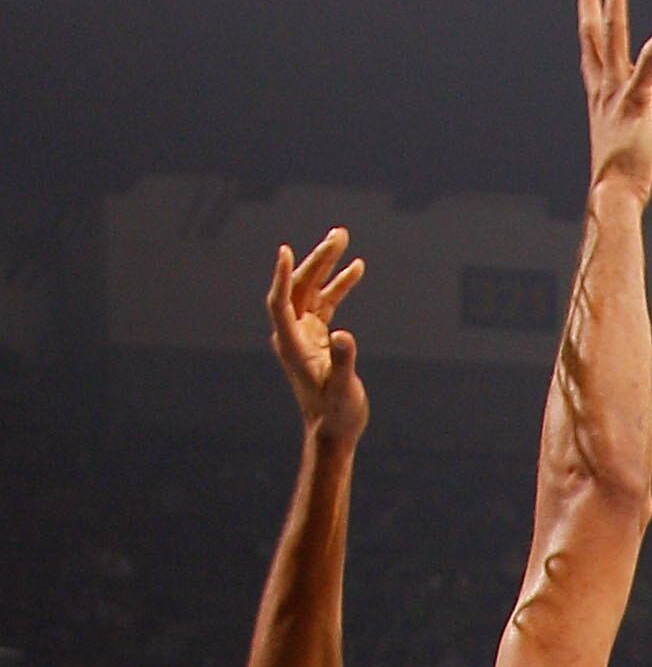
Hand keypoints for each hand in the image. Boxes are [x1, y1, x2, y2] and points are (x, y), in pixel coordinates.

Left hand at [267, 228, 367, 441]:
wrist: (334, 431)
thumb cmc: (336, 415)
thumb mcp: (343, 390)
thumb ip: (343, 361)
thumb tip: (344, 336)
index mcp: (292, 345)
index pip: (281, 303)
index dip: (283, 277)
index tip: (286, 251)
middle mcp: (294, 335)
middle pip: (300, 288)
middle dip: (318, 260)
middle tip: (339, 235)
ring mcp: (305, 333)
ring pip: (312, 290)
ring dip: (328, 266)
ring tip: (344, 239)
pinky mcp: (318, 337)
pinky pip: (326, 303)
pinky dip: (339, 285)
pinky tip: (356, 268)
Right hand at [574, 0, 651, 204]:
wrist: (611, 198)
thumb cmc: (617, 187)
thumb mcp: (619, 155)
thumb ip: (623, 140)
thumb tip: (623, 151)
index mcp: (599, 98)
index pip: (590, 51)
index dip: (587, 21)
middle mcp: (603, 89)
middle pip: (592, 32)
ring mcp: (617, 91)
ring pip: (613, 32)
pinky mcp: (637, 99)